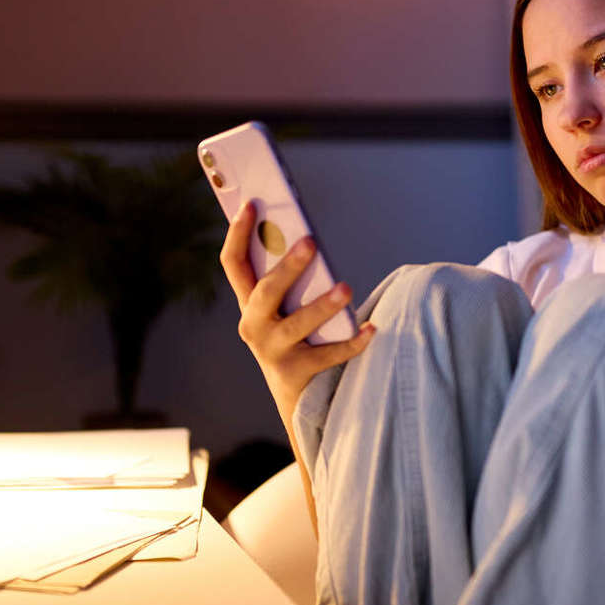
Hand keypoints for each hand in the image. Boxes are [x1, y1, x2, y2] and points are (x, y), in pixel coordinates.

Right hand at [220, 200, 374, 423]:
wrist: (295, 400)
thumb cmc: (294, 340)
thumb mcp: (282, 311)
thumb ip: (289, 282)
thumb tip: (308, 238)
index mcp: (247, 304)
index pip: (233, 264)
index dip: (237, 234)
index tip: (251, 204)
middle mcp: (253, 326)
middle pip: (265, 291)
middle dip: (288, 267)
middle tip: (311, 242)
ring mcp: (272, 351)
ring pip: (297, 324)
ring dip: (322, 305)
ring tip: (345, 288)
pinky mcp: (296, 372)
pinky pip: (328, 354)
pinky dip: (352, 342)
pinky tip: (371, 328)